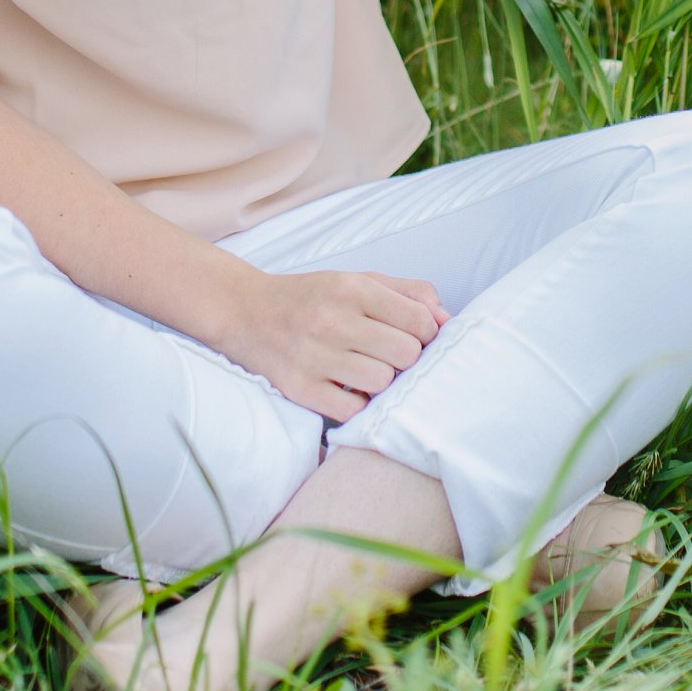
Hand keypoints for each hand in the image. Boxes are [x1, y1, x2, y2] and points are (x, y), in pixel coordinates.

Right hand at [209, 267, 445, 420]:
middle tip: (388, 355)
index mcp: (352, 288)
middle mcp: (333, 320)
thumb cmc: (311, 298)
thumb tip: (446, 320)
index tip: (413, 337)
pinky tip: (347, 389)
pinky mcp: (299, 389)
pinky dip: (356, 404)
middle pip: (406, 354)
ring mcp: (314, 357)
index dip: (426, 334)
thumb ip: (408, 293)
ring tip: (365, 371)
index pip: (419, 321)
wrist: (245, 312)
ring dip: (381, 382)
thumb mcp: (358, 280)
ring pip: (382, 383)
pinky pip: (352, 410)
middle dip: (404, 358)